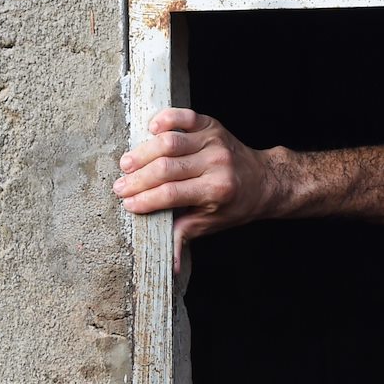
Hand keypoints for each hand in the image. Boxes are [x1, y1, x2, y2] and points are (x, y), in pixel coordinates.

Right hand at [115, 108, 282, 268]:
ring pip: (169, 142)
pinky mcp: (211, 125)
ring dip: (142, 153)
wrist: (263, 179)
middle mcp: (216, 163)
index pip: (171, 194)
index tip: (127, 204)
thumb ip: (184, 237)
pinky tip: (149, 129)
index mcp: (216, 191)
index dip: (145, 200)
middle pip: (165, 168)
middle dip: (137, 180)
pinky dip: (165, 118)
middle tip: (119, 187)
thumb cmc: (234, 204)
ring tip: (126, 164)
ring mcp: (213, 141)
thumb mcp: (211, 224)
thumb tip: (170, 266)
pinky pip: (184, 116)